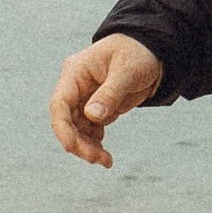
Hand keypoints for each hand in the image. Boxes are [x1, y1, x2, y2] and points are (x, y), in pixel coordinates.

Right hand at [49, 33, 164, 167]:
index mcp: (76, 72)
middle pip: (66, 121)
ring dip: (87, 147)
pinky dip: (94, 143)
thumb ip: (110, 93)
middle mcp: (76, 86)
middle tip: (99, 160)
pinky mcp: (96, 107)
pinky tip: (105, 154)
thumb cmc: (138, 53)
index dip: (62, 128)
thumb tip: (92, 116)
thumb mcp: (127, 70)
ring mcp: (85, 98)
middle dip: (78, 143)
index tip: (72, 148)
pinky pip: (88, 129)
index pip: (60, 103)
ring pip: (76, 129)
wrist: (152, 51)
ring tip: (106, 161)